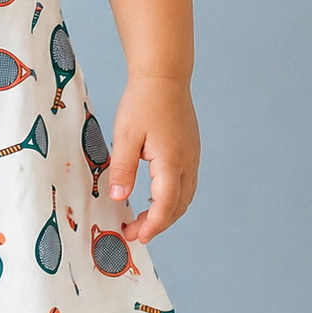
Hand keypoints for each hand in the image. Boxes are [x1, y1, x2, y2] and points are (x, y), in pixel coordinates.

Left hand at [107, 76, 198, 243]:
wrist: (164, 76)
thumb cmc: (143, 102)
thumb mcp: (125, 136)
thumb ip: (122, 169)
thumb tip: (118, 197)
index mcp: (172, 161)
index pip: (165, 205)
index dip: (152, 225)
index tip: (136, 237)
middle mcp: (188, 162)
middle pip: (178, 206)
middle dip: (158, 224)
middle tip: (133, 232)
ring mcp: (192, 156)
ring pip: (185, 196)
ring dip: (166, 213)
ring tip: (143, 220)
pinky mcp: (191, 150)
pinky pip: (185, 183)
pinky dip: (172, 198)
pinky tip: (154, 198)